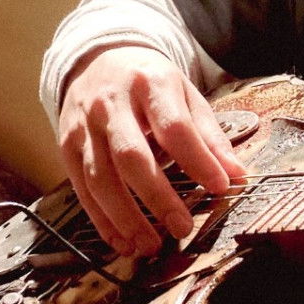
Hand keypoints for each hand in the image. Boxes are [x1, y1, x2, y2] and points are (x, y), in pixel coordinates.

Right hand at [54, 46, 249, 259]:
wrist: (97, 59)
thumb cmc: (147, 82)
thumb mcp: (185, 94)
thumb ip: (209, 135)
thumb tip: (235, 174)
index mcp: (149, 83)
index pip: (175, 127)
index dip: (198, 161)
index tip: (220, 187)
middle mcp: (111, 104)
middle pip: (131, 156)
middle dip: (157, 197)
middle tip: (181, 227)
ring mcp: (84, 126)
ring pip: (100, 178)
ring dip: (125, 218)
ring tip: (150, 244)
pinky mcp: (67, 146)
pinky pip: (82, 189)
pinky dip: (101, 220)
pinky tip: (122, 240)